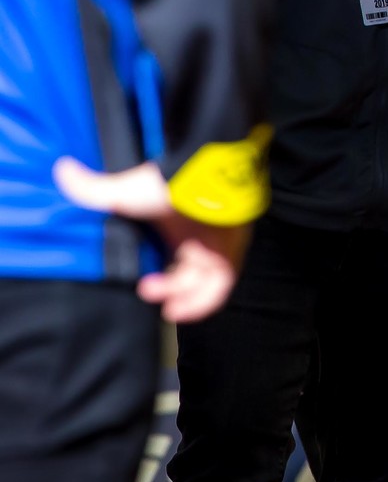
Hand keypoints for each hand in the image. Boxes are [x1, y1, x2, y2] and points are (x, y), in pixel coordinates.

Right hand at [53, 158, 248, 321]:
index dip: (160, 277)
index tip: (141, 285)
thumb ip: (93, 189)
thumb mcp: (123, 191)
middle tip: (146, 289)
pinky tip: (179, 312)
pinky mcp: (232, 253)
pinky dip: (202, 304)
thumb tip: (62, 168)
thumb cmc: (164, 186)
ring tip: (168, 309)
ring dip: (184, 299)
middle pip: (187, 274)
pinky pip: (221, 287)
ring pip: (204, 284)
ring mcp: (217, 246)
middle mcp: (198, 238)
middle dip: (167, 289)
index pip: (170, 257)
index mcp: (177, 226)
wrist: (203, 178)